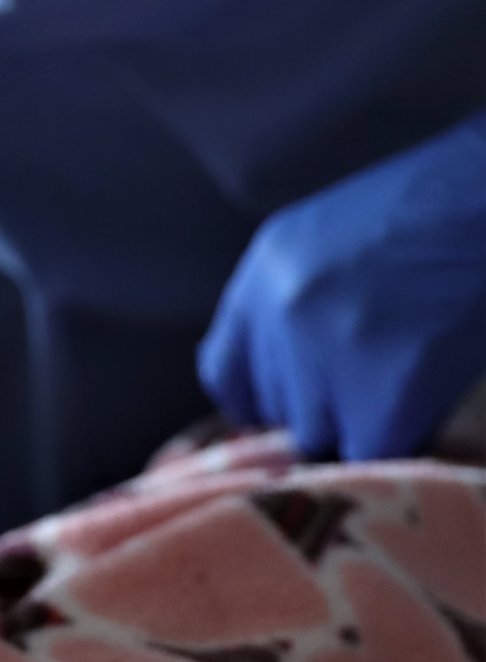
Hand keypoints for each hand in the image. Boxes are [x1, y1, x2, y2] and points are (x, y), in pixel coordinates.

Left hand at [199, 107, 485, 460]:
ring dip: (363, 424)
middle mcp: (281, 314)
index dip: (266, 397)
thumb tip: (270, 386)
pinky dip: (402, 438)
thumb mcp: (328, 237)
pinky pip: (373, 451)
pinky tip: (427, 400)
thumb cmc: (436, 210)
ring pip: (322, 435)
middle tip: (377, 377)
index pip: (226, 374)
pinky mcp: (386, 392)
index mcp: (263, 274)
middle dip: (323, 405)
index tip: (300, 403)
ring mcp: (330, 352)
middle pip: (277, 409)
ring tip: (407, 377)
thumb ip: (286, 303)